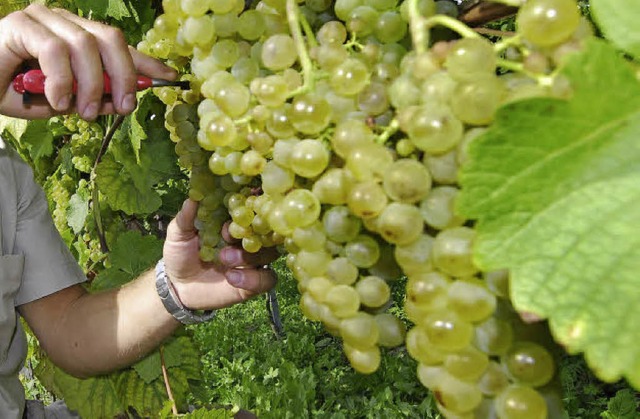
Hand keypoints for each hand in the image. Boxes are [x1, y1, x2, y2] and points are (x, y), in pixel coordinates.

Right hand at [0, 4, 175, 119]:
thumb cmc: (18, 92)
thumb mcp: (67, 101)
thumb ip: (96, 97)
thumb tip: (125, 100)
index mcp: (81, 37)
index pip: (120, 46)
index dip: (145, 62)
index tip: (169, 78)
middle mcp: (65, 23)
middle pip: (110, 39)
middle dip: (124, 75)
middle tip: (124, 107)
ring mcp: (43, 19)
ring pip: (85, 44)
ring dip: (91, 85)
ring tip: (85, 112)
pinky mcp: (21, 24)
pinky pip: (54, 49)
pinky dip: (62, 80)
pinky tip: (59, 101)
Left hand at [162, 199, 277, 310]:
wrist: (179, 287)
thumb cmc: (181, 255)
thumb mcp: (178, 235)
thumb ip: (185, 218)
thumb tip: (192, 198)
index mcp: (233, 222)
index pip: (248, 209)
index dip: (244, 207)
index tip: (232, 210)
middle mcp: (247, 238)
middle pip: (264, 230)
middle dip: (250, 231)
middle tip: (228, 235)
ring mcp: (253, 260)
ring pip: (269, 253)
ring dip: (248, 255)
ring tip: (225, 259)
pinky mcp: (255, 282)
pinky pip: (267, 279)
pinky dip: (253, 279)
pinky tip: (231, 278)